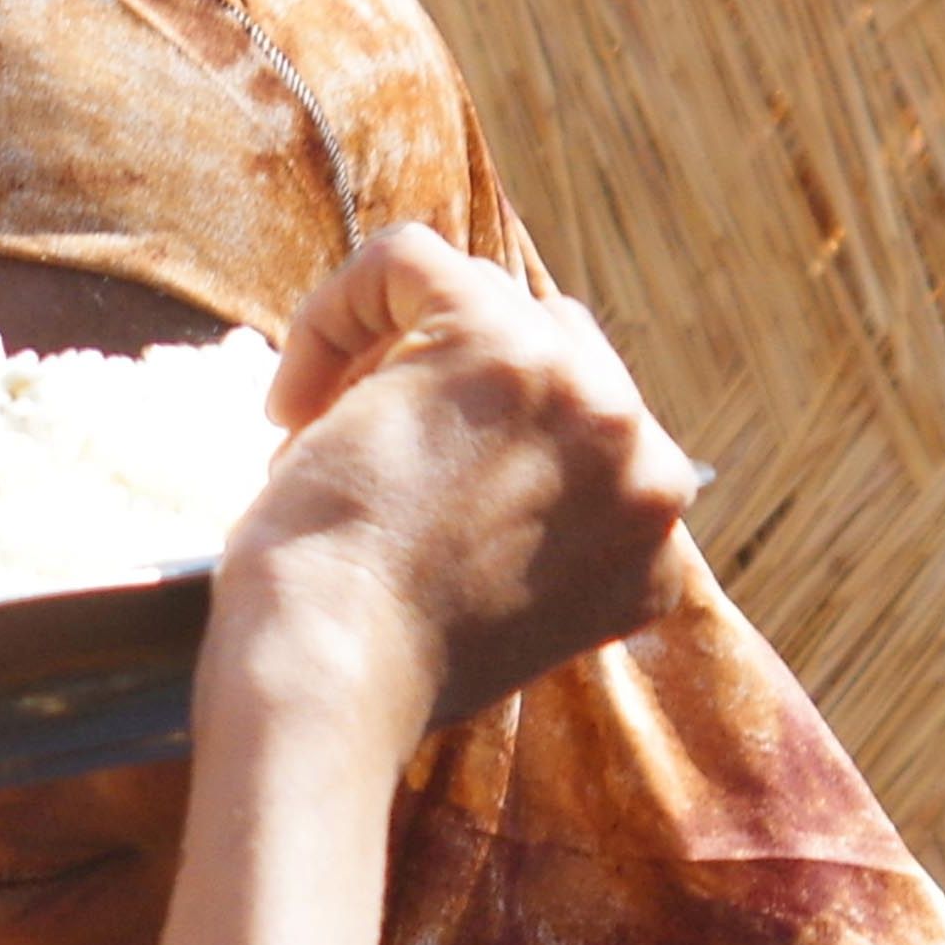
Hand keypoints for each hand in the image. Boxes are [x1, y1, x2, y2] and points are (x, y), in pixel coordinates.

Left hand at [222, 227, 693, 739]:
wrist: (335, 683)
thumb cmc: (379, 674)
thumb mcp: (496, 616)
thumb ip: (531, 537)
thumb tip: (480, 465)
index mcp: (656, 551)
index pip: (584, 443)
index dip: (481, 453)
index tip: (404, 498)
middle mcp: (645, 467)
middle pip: (551, 358)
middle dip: (452, 389)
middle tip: (360, 450)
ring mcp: (583, 399)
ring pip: (487, 304)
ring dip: (396, 357)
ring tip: (323, 437)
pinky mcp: (495, 342)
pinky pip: (412, 261)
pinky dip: (339, 309)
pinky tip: (288, 399)